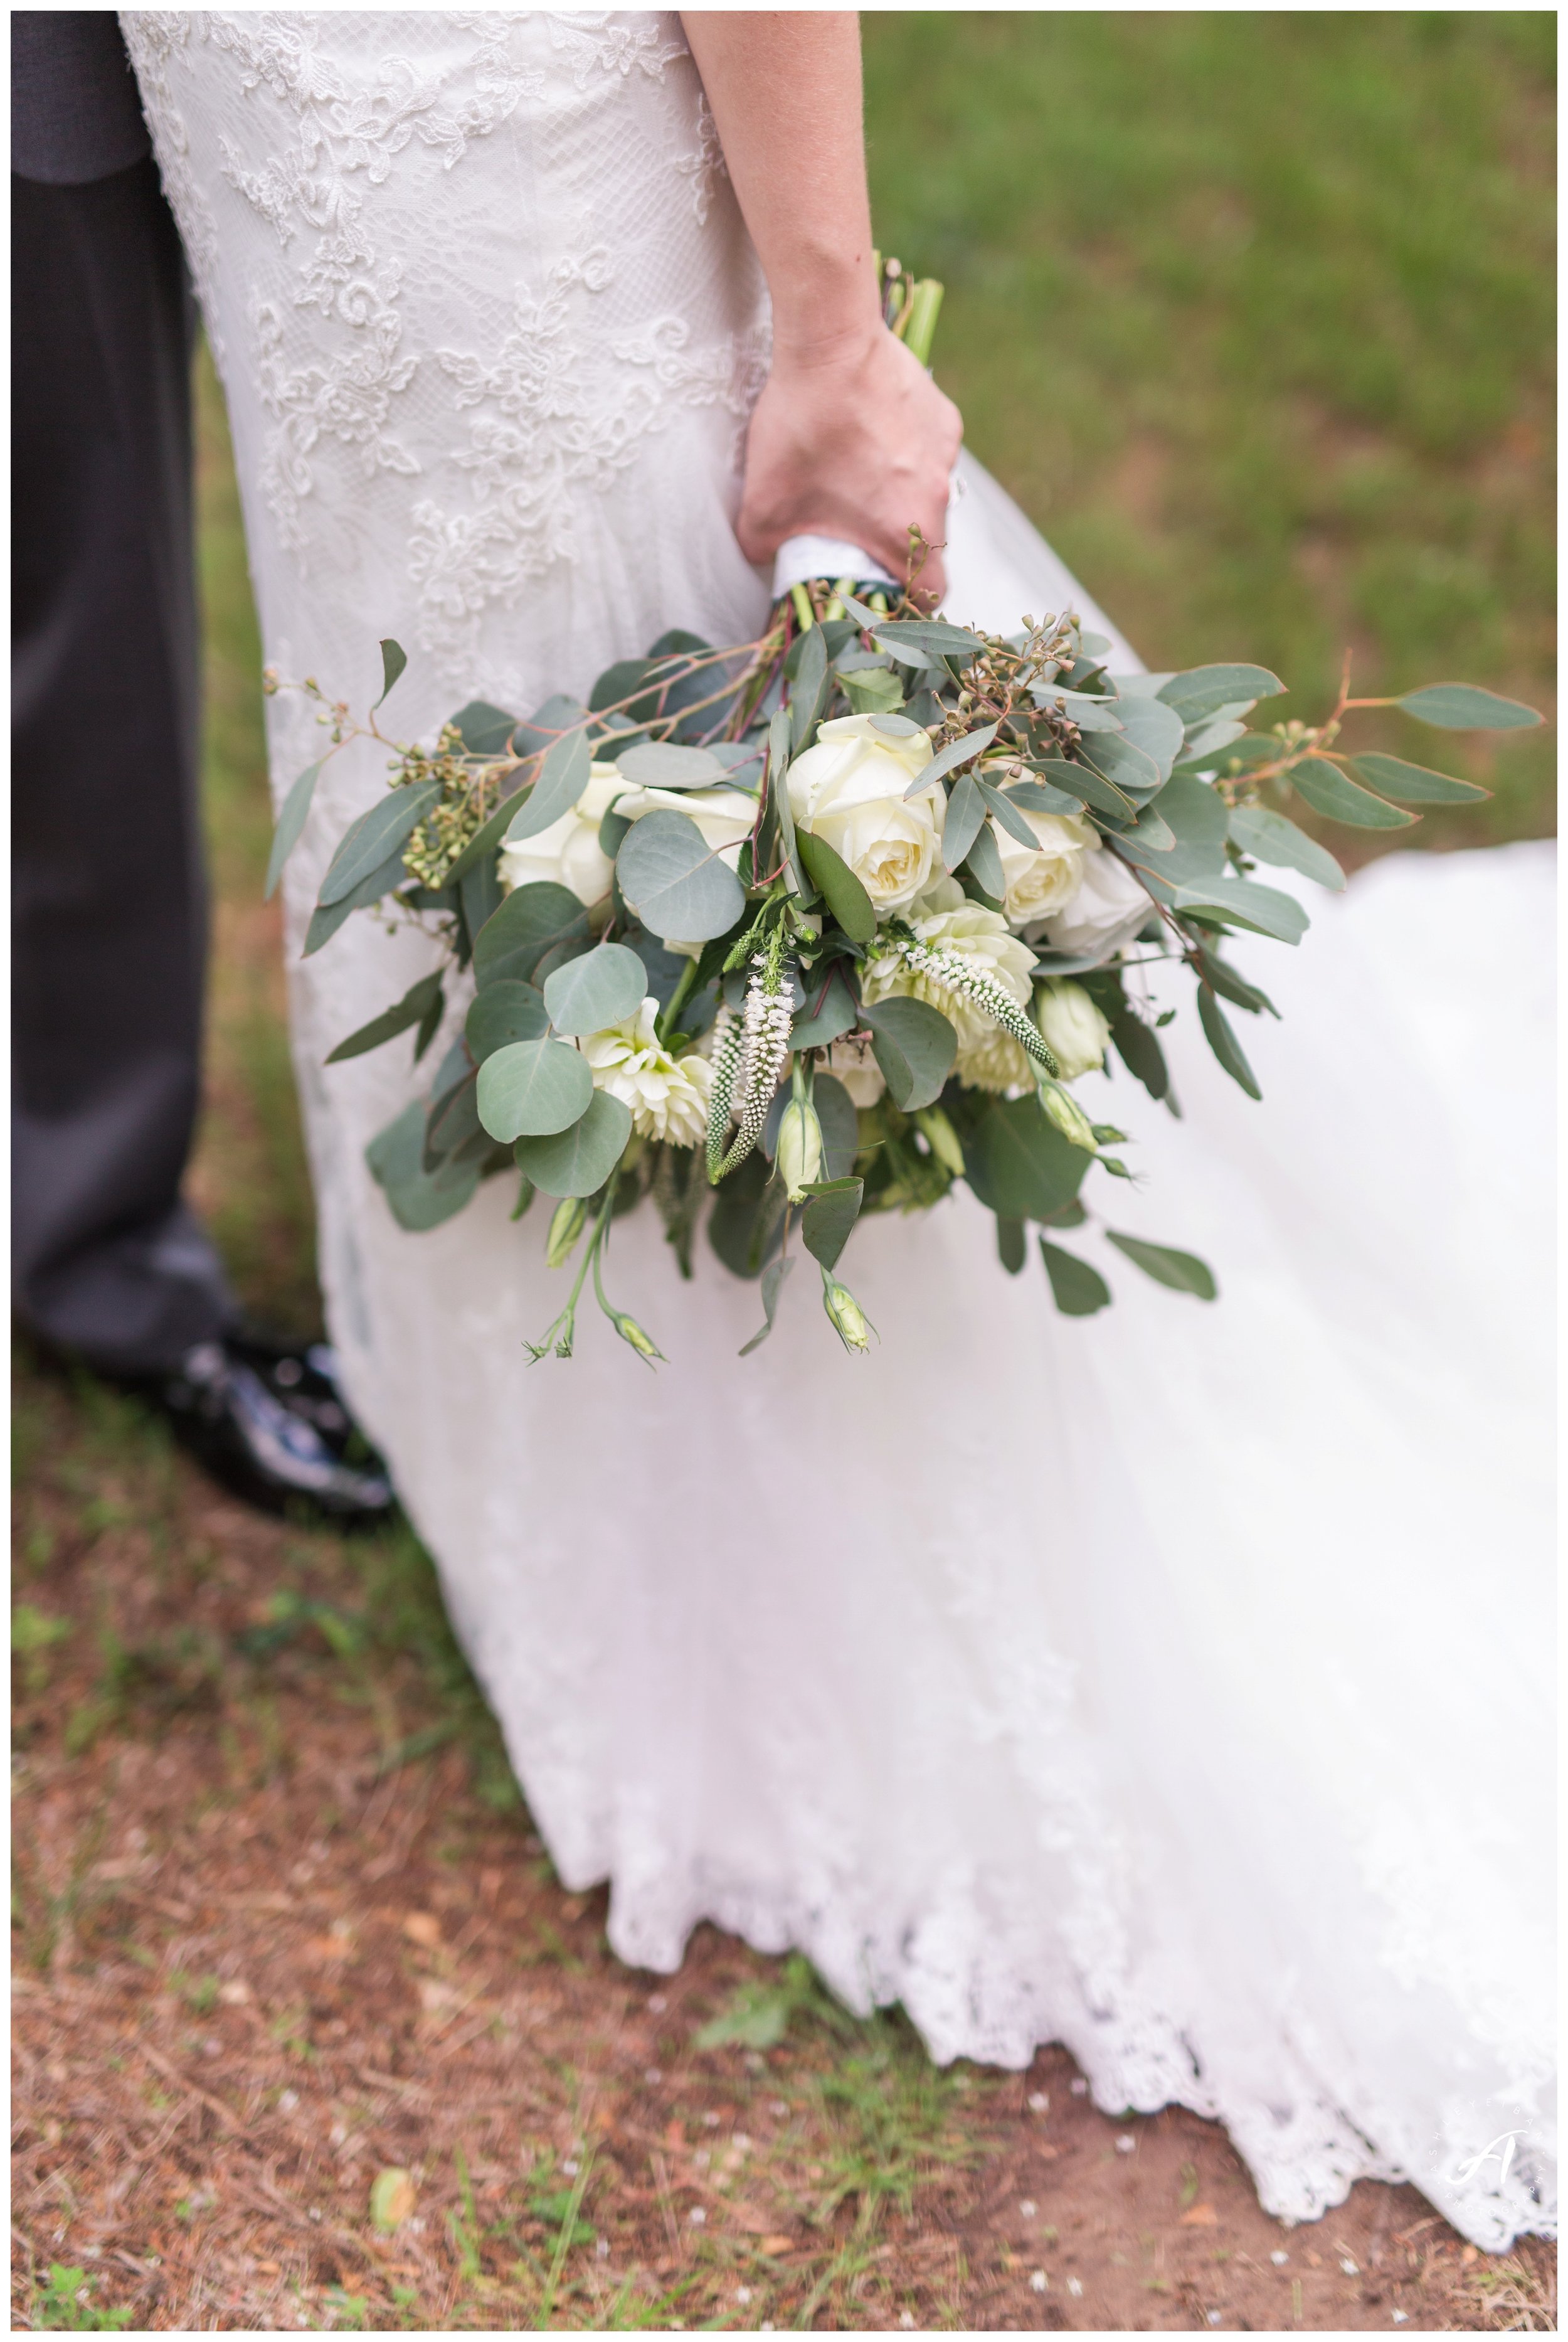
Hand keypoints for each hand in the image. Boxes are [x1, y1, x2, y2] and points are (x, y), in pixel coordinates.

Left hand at [736, 325, 962, 605]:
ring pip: (927, 493)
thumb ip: (762, 546)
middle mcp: (939, 496)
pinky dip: (904, 452)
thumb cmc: (802, 429)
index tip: (889, 596)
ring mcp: (946, 454)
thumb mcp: (764, 504)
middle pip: (926, 542)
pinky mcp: (944, 416)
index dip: (910, 604)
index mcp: (907, 531)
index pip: (931, 593)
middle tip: (855, 529)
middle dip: (894, 543)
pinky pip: (928, 451)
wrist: (832, 342)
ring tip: (856, 470)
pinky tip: (869, 432)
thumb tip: (761, 557)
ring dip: (899, 495)